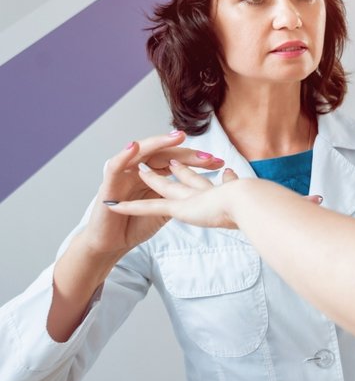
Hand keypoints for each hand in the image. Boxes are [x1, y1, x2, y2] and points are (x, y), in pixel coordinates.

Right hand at [80, 131, 225, 255]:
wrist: (112, 244)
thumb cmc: (137, 225)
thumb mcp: (167, 210)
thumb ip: (183, 197)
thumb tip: (210, 192)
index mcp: (155, 175)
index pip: (179, 161)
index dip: (198, 161)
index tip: (220, 163)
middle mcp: (140, 169)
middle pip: (165, 154)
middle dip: (187, 154)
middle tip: (207, 156)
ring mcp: (124, 174)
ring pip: (142, 152)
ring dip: (159, 143)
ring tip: (177, 137)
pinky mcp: (108, 183)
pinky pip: (115, 165)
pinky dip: (124, 155)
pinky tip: (135, 147)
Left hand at [107, 162, 323, 228]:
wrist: (259, 204)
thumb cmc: (276, 209)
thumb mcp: (290, 207)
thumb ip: (303, 207)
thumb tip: (322, 203)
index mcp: (235, 194)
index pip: (226, 183)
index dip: (224, 176)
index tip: (222, 170)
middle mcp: (213, 192)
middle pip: (194, 179)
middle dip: (183, 170)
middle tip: (171, 161)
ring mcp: (195, 198)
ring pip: (169, 187)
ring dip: (153, 180)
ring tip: (138, 172)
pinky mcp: (181, 208)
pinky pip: (149, 207)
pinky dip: (131, 206)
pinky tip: (113, 205)